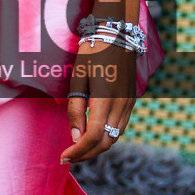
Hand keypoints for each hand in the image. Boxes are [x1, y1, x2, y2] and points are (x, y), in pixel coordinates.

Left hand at [61, 37, 135, 165]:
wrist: (118, 36)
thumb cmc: (92, 54)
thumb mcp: (78, 79)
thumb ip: (76, 109)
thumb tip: (76, 137)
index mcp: (104, 100)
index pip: (92, 137)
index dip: (77, 151)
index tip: (64, 157)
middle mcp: (120, 106)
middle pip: (104, 143)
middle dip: (85, 155)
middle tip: (68, 158)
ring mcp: (128, 105)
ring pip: (114, 138)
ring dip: (96, 148)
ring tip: (77, 150)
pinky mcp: (131, 103)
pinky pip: (119, 128)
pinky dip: (105, 138)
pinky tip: (92, 136)